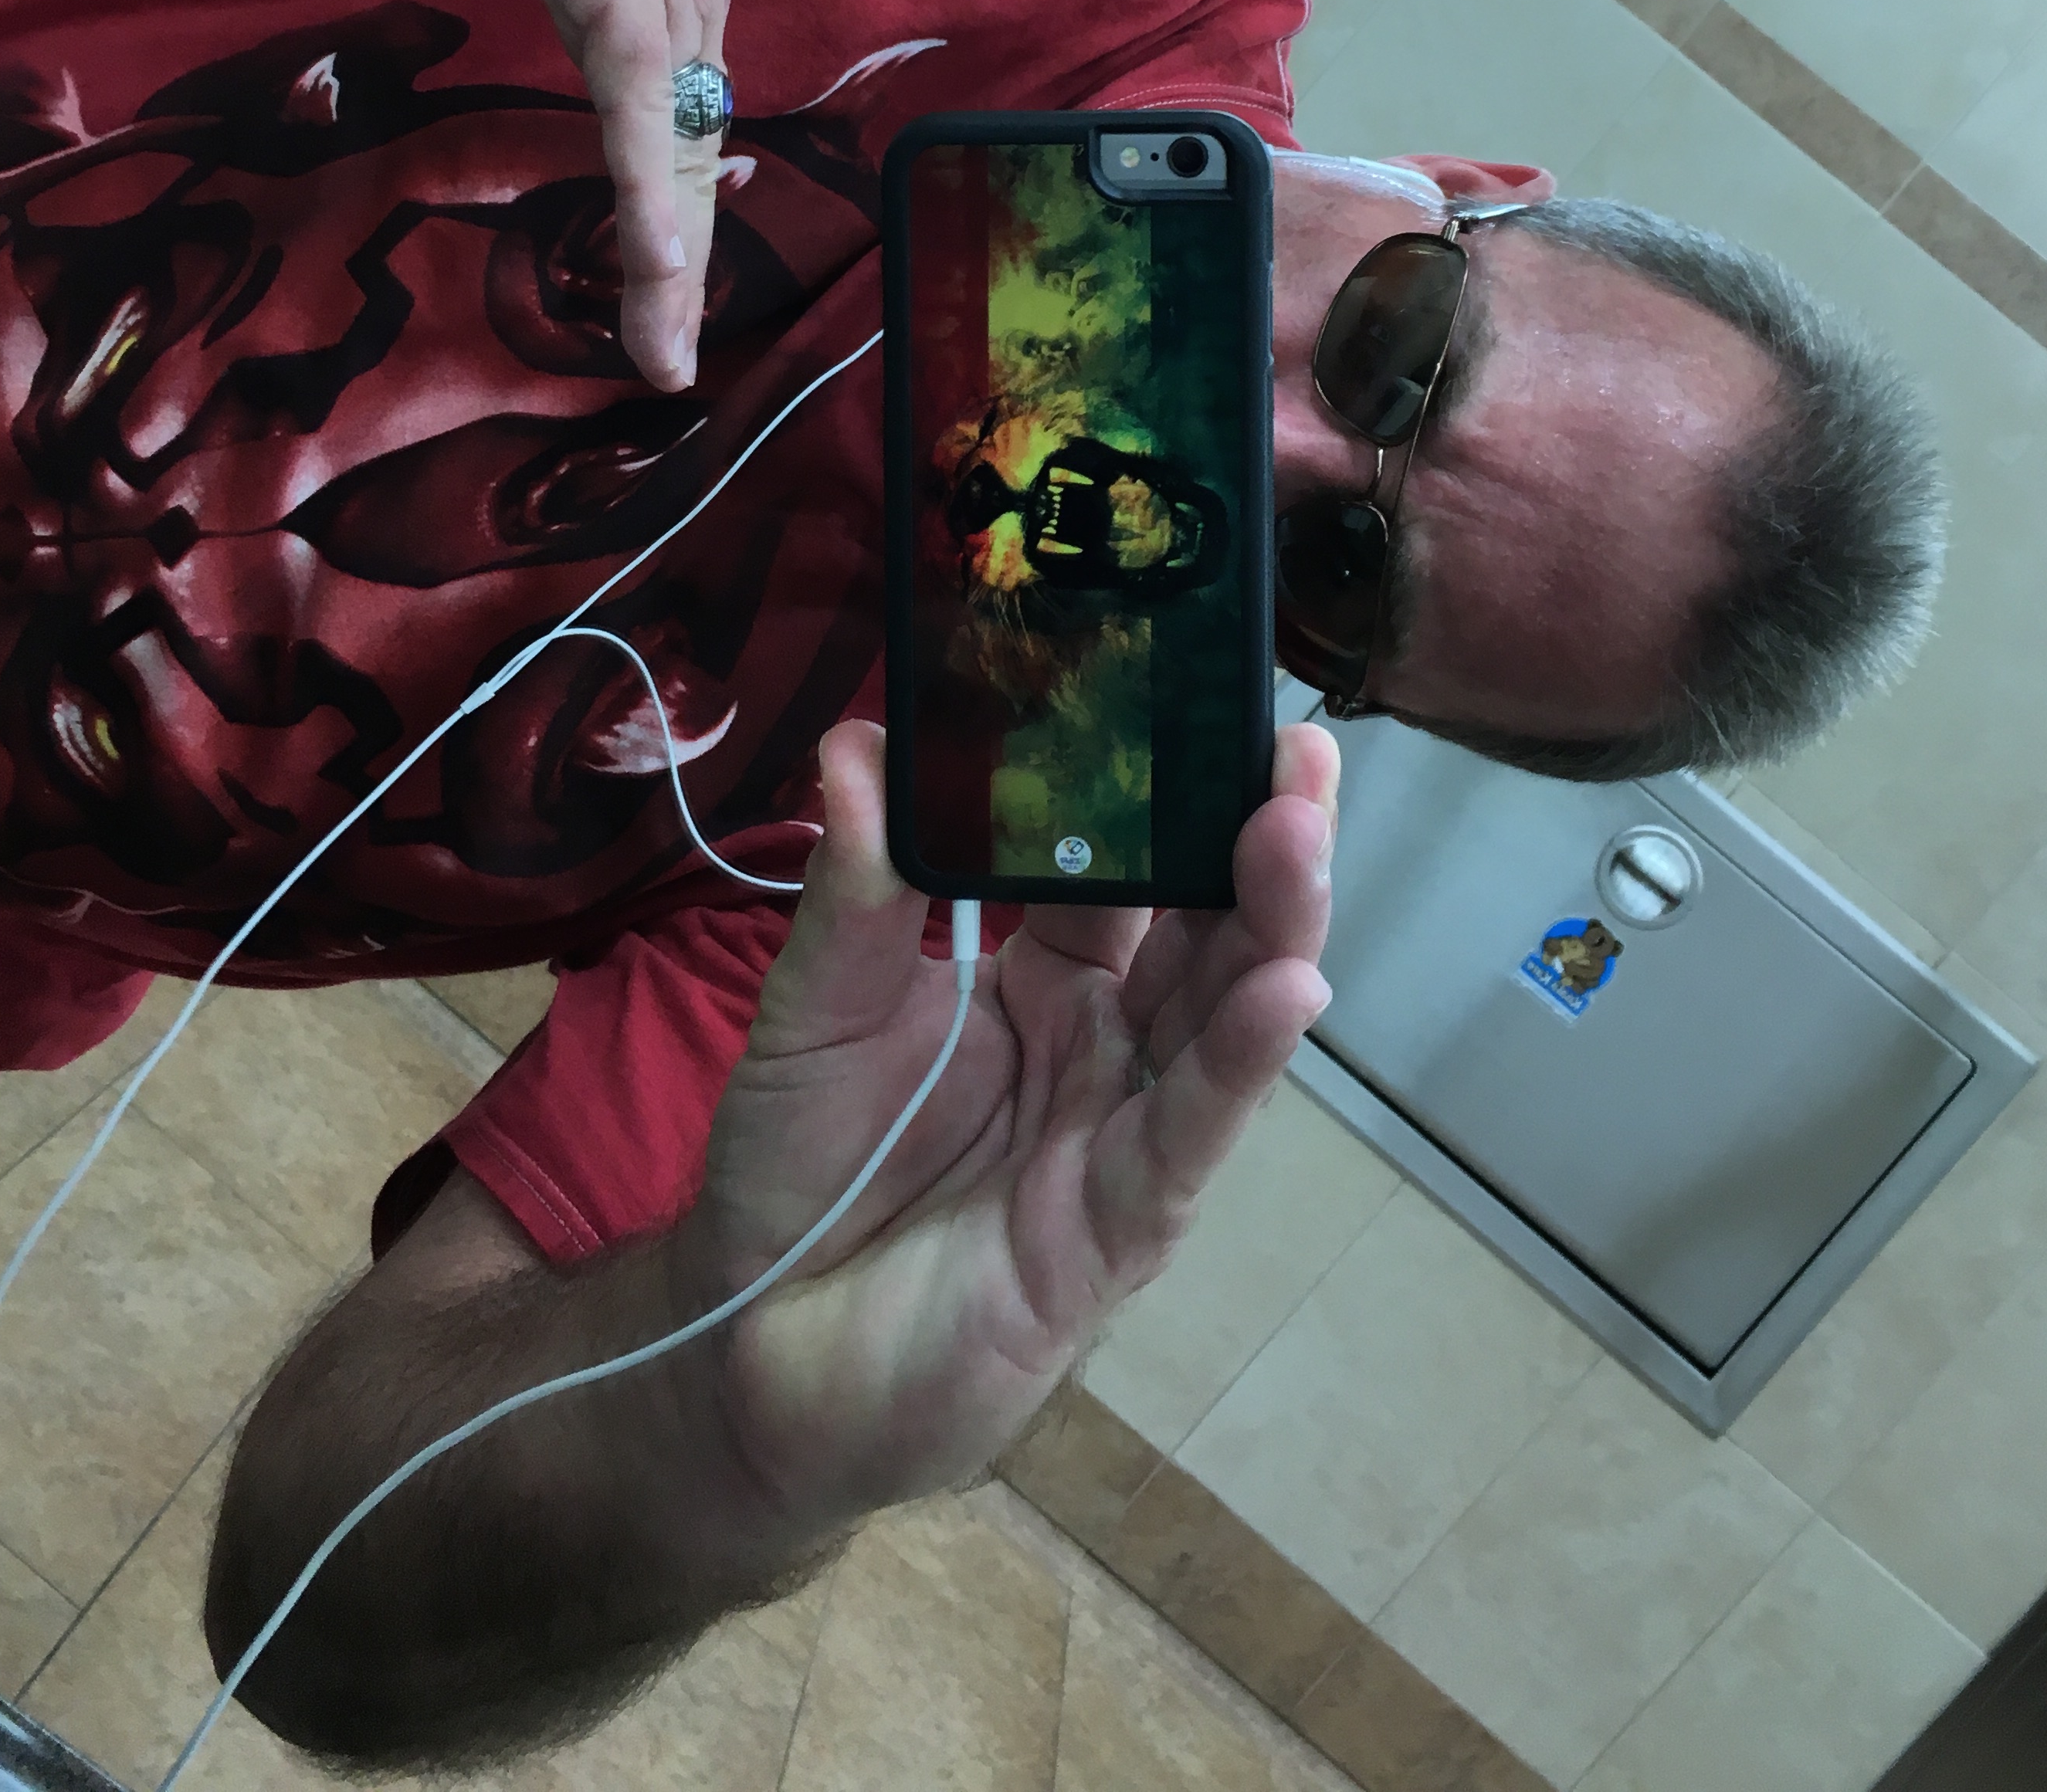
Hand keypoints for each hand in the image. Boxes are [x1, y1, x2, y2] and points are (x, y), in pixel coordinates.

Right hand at [375, 0, 733, 389]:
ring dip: (666, 257)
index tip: (662, 295)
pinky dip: (645, 192)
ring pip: (673, 143)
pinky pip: (636, 103)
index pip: (675, 118)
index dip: (670, 211)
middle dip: (679, 265)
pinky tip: (652, 269)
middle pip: (689, 149)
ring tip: (659, 351)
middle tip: (668, 359)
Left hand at [678, 720, 1337, 1533]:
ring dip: (1272, 927)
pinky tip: (1288, 992)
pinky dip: (1243, 1065)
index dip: (1172, 791)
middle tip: (1298, 746)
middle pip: (1208, 930)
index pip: (1133, 865)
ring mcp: (1120, 1136)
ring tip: (1298, 833)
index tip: (1209, 696)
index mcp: (1043, 978)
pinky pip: (1189, 1137)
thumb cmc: (793, 1167)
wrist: (747, 1349)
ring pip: (1224, 1019)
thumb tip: (857, 740)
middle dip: (1260, 839)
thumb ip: (853, 889)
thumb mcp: (813, 1007)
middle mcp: (1104, 1047)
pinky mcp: (1113, 1231)